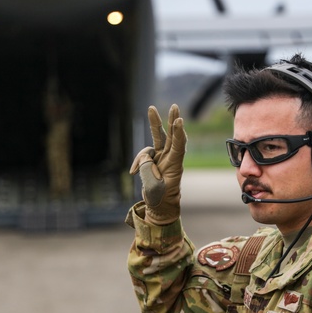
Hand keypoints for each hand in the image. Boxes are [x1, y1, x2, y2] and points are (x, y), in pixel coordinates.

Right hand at [129, 104, 186, 224]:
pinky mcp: (154, 159)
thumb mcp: (152, 186)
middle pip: (172, 136)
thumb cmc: (159, 198)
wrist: (159, 206)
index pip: (178, 146)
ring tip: (151, 108)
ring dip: (155, 123)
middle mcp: (171, 158)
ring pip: (158, 137)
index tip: (178, 121)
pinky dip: (138, 161)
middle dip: (172, 119)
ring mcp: (162, 157)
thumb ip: (146, 168)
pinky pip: (144, 154)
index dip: (178, 133)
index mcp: (175, 165)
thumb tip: (145, 157)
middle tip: (174, 106)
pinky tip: (133, 172)